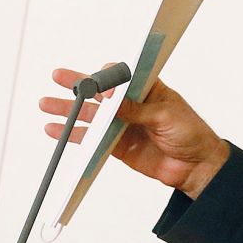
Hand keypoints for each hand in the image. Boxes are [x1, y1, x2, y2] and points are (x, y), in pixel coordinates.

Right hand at [40, 67, 229, 198]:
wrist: (196, 167)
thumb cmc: (191, 133)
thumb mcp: (166, 116)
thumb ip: (137, 110)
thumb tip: (112, 100)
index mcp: (147, 89)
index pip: (121, 76)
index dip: (106, 76)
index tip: (95, 82)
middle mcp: (131, 104)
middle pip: (100, 92)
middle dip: (78, 85)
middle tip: (58, 77)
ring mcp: (122, 124)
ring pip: (90, 114)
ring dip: (69, 110)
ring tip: (46, 104)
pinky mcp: (116, 144)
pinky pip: (91, 138)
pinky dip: (74, 134)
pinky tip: (56, 129)